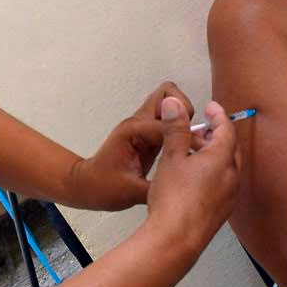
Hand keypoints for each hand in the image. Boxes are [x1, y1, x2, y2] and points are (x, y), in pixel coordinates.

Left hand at [70, 82, 194, 210]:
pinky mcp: (149, 133)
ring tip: (191, 141)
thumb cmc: (103, 186)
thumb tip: (185, 185)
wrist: (88, 185)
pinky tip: (185, 147)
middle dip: (185, 111)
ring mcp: (144, 125)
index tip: (197, 153)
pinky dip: (181, 127)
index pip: (168, 124)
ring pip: (170, 102)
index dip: (186, 138)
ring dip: (183, 117)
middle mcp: (139, 122)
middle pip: (168, 94)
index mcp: (133, 131)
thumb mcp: (132, 192)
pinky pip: (169, 119)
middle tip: (192, 137)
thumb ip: (159, 186)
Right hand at [145, 97, 240, 253]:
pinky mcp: (222, 211)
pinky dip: (214, 173)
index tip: (211, 107)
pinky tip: (196, 177)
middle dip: (218, 135)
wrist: (176, 240)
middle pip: (230, 148)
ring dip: (215, 155)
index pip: (226, 130)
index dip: (218, 115)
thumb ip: (176, 129)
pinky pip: (223, 184)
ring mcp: (229, 196)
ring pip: (227, 167)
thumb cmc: (174, 199)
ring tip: (195, 152)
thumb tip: (175, 104)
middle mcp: (232, 177)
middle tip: (204, 128)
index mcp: (222, 159)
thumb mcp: (172, 157)